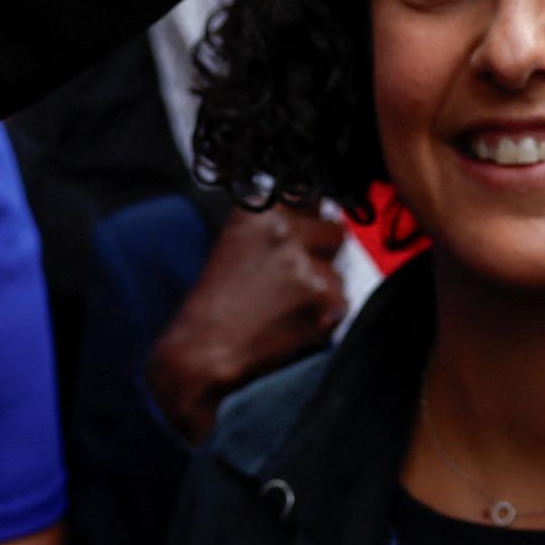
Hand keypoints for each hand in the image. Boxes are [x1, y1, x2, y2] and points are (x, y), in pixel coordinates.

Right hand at [143, 208, 348, 445]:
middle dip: (324, 254)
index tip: (304, 237)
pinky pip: (341, 303)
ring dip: (322, 291)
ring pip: (339, 273)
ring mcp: (305, 263)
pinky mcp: (323, 297)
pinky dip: (323, 317)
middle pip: (335, 231)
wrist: (203, 349)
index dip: (310, 221)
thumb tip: (324, 220)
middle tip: (293, 281)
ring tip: (282, 309)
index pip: (309, 195)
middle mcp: (283, 228)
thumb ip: (276, 228)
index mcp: (257, 210)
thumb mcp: (237, 246)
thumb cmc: (216, 304)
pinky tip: (290, 325)